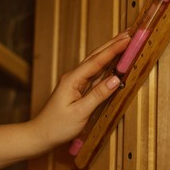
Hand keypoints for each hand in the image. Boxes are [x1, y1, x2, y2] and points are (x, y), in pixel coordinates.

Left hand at [30, 32, 129, 147]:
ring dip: (110, 51)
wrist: (40, 135)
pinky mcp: (79, 88)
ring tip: (124, 42)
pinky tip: (114, 61)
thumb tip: (115, 79)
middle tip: (129, 33)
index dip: (113, 49)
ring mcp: (76, 82)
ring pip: (96, 62)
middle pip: (96, 56)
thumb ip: (98, 95)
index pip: (97, 61)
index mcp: (73, 79)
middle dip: (113, 44)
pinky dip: (106, 64)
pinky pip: (95, 73)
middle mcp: (74, 76)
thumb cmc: (58, 126)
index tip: (127, 40)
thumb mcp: (80, 112)